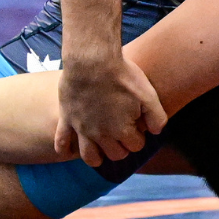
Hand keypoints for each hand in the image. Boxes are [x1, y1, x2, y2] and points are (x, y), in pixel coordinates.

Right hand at [55, 52, 167, 166]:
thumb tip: (156, 132)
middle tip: (122, 135)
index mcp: (122, 130)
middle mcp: (101, 135)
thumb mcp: (149, 93)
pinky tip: (67, 151)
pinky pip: (61, 142)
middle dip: (121, 147)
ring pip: (89, 156)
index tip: (137, 126)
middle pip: (115, 154)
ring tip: (101, 150)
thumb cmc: (122, 75)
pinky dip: (64, 150)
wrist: (92, 60)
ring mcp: (82, 129)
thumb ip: (157, 116)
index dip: (139, 137)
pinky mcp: (66, 119)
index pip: (135, 146)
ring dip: (97, 157)